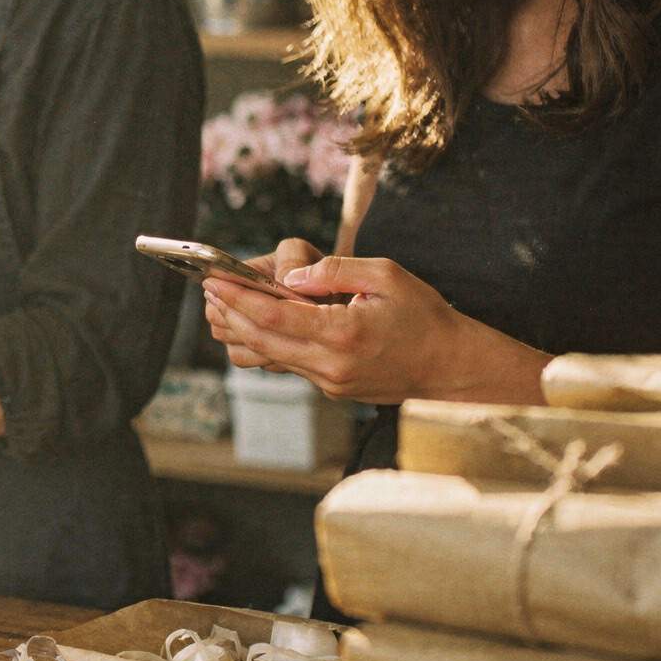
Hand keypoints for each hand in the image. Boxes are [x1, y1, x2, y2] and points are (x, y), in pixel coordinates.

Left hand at [202, 253, 465, 404]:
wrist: (451, 367)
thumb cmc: (424, 316)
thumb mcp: (387, 275)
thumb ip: (335, 270)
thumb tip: (290, 274)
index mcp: (344, 333)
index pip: (274, 316)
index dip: (238, 297)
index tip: (213, 279)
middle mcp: (331, 364)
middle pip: (260, 340)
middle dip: (229, 313)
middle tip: (208, 289)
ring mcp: (330, 382)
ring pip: (268, 358)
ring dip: (240, 332)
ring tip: (222, 305)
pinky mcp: (332, 389)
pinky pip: (288, 366)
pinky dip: (265, 345)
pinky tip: (255, 324)